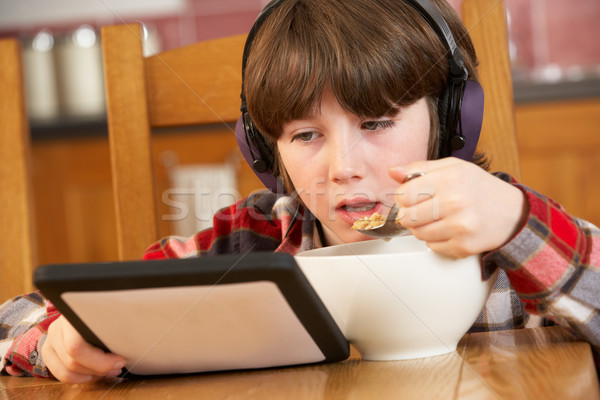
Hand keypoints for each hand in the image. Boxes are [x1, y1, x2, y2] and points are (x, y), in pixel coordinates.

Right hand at [41, 316, 125, 382]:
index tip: (120, 359)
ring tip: (109, 370)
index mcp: (73, 316)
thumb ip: (116, 324)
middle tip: (118, 365)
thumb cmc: (103, 311)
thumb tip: (133, 339)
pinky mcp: (48, 351)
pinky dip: (80, 377)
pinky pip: (61, 374)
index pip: (76, 348)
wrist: (84, 306)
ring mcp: (50, 340)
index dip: (101, 360)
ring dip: (91, 375)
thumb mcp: (111, 313)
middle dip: (99, 368)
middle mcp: (57, 327)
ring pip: (66, 370)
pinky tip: (94, 372)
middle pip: (73, 360)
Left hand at [389, 157, 527, 257]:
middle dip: (410, 214)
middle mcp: (454, 203)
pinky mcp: (463, 246)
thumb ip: (419, 169)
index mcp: (449, 179)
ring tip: (439, 218)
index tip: (412, 196)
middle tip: (424, 209)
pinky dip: (436, 240)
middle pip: (406, 217)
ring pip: (417, 234)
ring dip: (422, 228)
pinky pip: (431, 247)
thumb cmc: (480, 188)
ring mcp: (459, 227)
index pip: (403, 195)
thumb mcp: (453, 168)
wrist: (513, 212)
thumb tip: (392, 171)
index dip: (404, 197)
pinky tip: (449, 229)